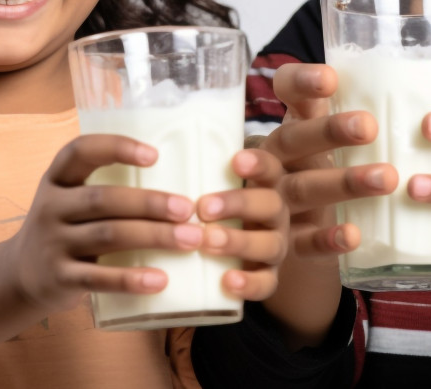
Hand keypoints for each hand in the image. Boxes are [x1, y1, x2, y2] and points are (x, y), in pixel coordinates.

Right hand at [5, 134, 201, 312]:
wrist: (21, 276)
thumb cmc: (66, 229)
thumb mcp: (72, 200)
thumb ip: (109, 189)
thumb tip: (180, 184)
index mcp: (57, 179)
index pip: (80, 151)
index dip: (116, 148)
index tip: (154, 155)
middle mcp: (51, 207)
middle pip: (103, 199)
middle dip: (149, 203)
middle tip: (188, 209)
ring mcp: (52, 243)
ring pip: (108, 235)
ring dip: (153, 236)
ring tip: (190, 239)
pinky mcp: (59, 278)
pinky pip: (99, 279)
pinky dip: (131, 279)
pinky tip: (160, 280)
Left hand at [195, 148, 288, 300]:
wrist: (240, 246)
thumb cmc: (217, 205)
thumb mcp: (214, 183)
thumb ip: (200, 169)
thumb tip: (155, 147)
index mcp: (267, 185)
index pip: (270, 168)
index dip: (258, 164)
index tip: (235, 161)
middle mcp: (276, 214)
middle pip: (271, 204)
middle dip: (238, 204)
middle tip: (204, 208)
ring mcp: (275, 245)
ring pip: (270, 244)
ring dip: (239, 242)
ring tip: (207, 242)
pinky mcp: (268, 276)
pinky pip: (267, 284)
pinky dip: (250, 284)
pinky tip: (228, 281)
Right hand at [260, 63, 397, 259]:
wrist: (273, 235)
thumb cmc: (312, 174)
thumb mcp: (319, 141)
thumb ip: (348, 117)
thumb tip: (420, 88)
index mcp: (289, 125)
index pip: (285, 92)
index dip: (301, 83)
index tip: (330, 78)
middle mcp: (275, 158)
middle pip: (295, 139)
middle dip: (329, 132)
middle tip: (369, 126)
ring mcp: (276, 199)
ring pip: (305, 188)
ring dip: (344, 183)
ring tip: (388, 178)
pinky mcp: (284, 242)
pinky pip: (304, 241)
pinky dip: (327, 238)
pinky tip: (354, 235)